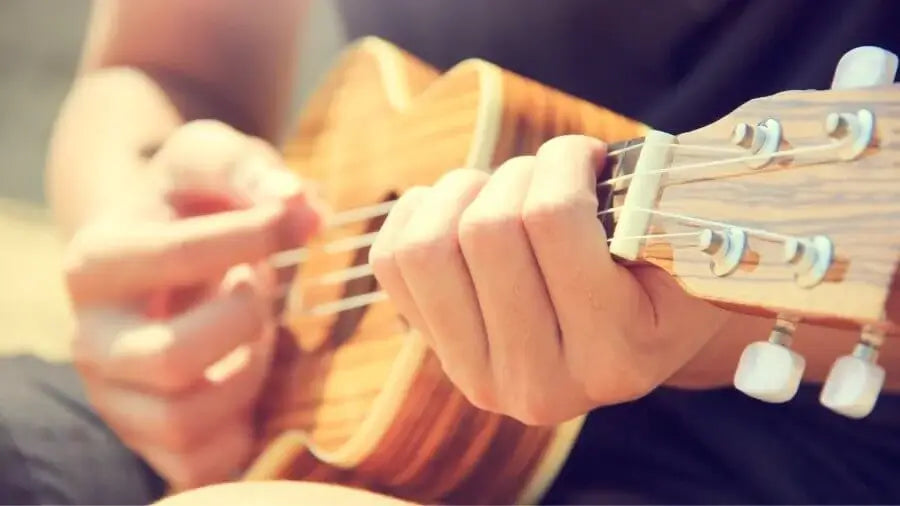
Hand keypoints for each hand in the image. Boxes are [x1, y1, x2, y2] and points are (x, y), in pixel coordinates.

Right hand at [64, 120, 322, 488]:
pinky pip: (203, 463)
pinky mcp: (151, 441)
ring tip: (254, 331)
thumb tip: (303, 208)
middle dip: (243, 321)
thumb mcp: (212, 162)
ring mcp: (116, 399)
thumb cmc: (194, 204)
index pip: (174, 257)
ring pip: (186, 419)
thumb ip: (251, 170)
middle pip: (169, 357)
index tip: (287, 221)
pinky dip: (242, 426)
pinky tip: (247, 373)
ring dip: (246, 373)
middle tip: (260, 289)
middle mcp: (89, 340)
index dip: (250, 237)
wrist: (168, 255)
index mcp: (94, 264)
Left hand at [369, 135, 729, 424]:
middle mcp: (541, 386)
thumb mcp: (687, 247)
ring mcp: (478, 376)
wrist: (632, 338)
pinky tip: (461, 207)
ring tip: (502, 189)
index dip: (564, 160)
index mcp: (614, 358)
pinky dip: (418, 213)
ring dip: (462, 193)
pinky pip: (391, 261)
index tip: (586, 154)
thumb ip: (650, 205)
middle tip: (549, 172)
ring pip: (427, 248)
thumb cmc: (661, 275)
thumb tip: (579, 155)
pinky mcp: (436, 353)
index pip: (552, 220)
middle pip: (486, 231)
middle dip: (518, 173)